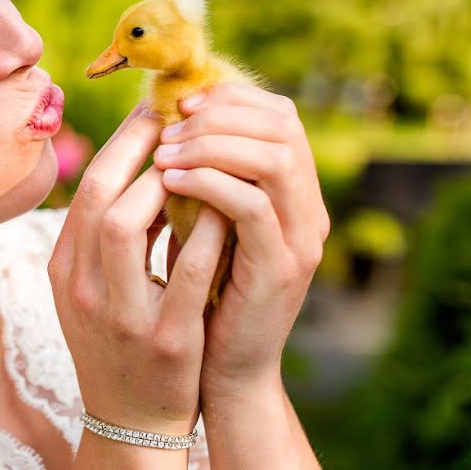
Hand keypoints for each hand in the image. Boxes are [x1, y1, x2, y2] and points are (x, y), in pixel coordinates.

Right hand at [49, 100, 231, 435]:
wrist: (130, 421)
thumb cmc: (118, 343)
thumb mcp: (93, 290)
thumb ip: (106, 238)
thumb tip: (142, 171)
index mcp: (65, 272)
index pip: (85, 192)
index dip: (120, 146)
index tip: (152, 116)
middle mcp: (82, 289)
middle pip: (98, 197)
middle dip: (138, 149)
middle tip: (177, 121)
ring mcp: (120, 316)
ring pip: (127, 225)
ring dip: (165, 184)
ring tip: (199, 163)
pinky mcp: (165, 341)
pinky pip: (186, 272)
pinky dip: (206, 233)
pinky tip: (229, 210)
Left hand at [152, 83, 329, 398]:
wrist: (225, 372)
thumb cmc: (204, 296)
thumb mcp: (204, 228)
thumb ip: (202, 182)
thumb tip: (163, 125)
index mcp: (292, 194)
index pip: (279, 113)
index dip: (229, 97)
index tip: (178, 104)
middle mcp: (307, 209)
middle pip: (283, 123)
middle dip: (218, 114)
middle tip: (168, 129)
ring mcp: (300, 239)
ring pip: (274, 157)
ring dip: (212, 143)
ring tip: (165, 154)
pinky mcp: (280, 269)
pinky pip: (253, 206)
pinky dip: (210, 183)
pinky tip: (171, 182)